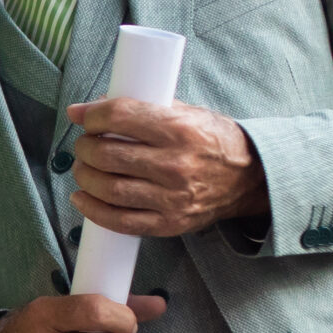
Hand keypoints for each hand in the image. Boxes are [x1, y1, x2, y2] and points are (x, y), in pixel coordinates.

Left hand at [66, 97, 267, 239]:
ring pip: (109, 188)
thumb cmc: (212, 140)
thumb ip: (139, 108)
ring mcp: (173, 198)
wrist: (249, 177)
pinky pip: (121, 221)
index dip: (93, 115)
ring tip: (83, 168)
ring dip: (85, 177)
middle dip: (85, 148)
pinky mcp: (170, 223)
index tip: (84, 117)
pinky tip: (83, 197)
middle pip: (108, 155)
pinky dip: (93, 210)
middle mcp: (176, 164)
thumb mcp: (186, 112)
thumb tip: (85, 109)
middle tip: (84, 145)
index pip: (120, 117)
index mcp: (180, 129)